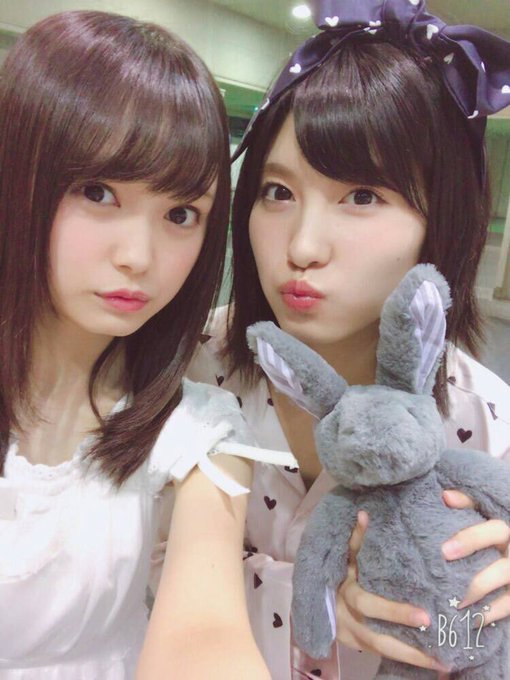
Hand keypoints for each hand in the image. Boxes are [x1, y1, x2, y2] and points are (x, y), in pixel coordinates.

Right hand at [335, 511, 448, 672]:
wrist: (317, 596)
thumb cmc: (338, 571)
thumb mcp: (344, 555)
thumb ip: (355, 539)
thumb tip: (365, 514)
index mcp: (347, 594)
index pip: (370, 606)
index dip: (395, 612)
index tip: (425, 616)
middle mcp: (350, 620)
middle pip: (379, 639)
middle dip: (409, 647)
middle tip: (440, 650)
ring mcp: (354, 637)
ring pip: (383, 652)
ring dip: (413, 659)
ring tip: (443, 664)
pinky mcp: (360, 647)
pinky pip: (384, 656)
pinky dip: (406, 661)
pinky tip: (431, 663)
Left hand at [442, 490, 509, 623]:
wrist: (506, 549)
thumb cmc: (488, 528)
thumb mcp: (483, 511)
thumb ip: (467, 503)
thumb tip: (445, 496)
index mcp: (506, 529)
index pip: (496, 531)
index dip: (471, 540)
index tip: (444, 551)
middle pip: (503, 568)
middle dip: (477, 578)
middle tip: (454, 596)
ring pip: (507, 588)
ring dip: (483, 599)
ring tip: (457, 604)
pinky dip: (493, 613)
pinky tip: (473, 619)